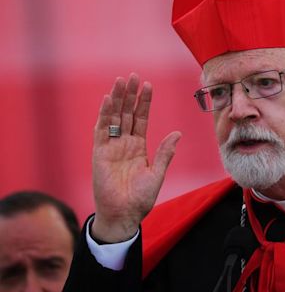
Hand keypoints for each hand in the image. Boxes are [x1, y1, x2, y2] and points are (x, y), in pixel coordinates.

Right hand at [91, 73, 180, 241]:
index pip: (141, 118)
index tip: (148, 85)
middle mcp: (125, 143)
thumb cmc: (141, 198)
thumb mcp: (157, 173)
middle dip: (130, 95)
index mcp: (139, 147)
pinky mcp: (100, 153)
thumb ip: (165, 153)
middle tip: (134, 75)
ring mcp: (111, 147)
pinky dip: (104, 115)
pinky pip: (102, 131)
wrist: (124, 215)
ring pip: (114, 117)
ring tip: (122, 81)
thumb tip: (178, 133)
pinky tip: (108, 100)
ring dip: (117, 99)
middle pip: (127, 113)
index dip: (144, 102)